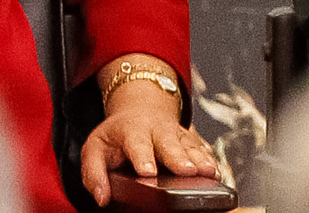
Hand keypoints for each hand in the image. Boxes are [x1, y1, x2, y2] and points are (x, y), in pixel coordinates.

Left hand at [82, 73, 219, 201]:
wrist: (140, 110)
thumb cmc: (117, 136)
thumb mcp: (95, 148)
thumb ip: (93, 173)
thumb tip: (101, 197)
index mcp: (131, 131)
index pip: (136, 144)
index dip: (142, 157)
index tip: (147, 171)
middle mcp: (157, 131)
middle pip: (169, 144)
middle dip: (178, 158)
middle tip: (186, 171)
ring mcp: (177, 135)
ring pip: (189, 146)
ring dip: (199, 159)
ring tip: (208, 173)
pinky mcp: (191, 142)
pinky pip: (203, 150)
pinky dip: (210, 160)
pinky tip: (215, 172)